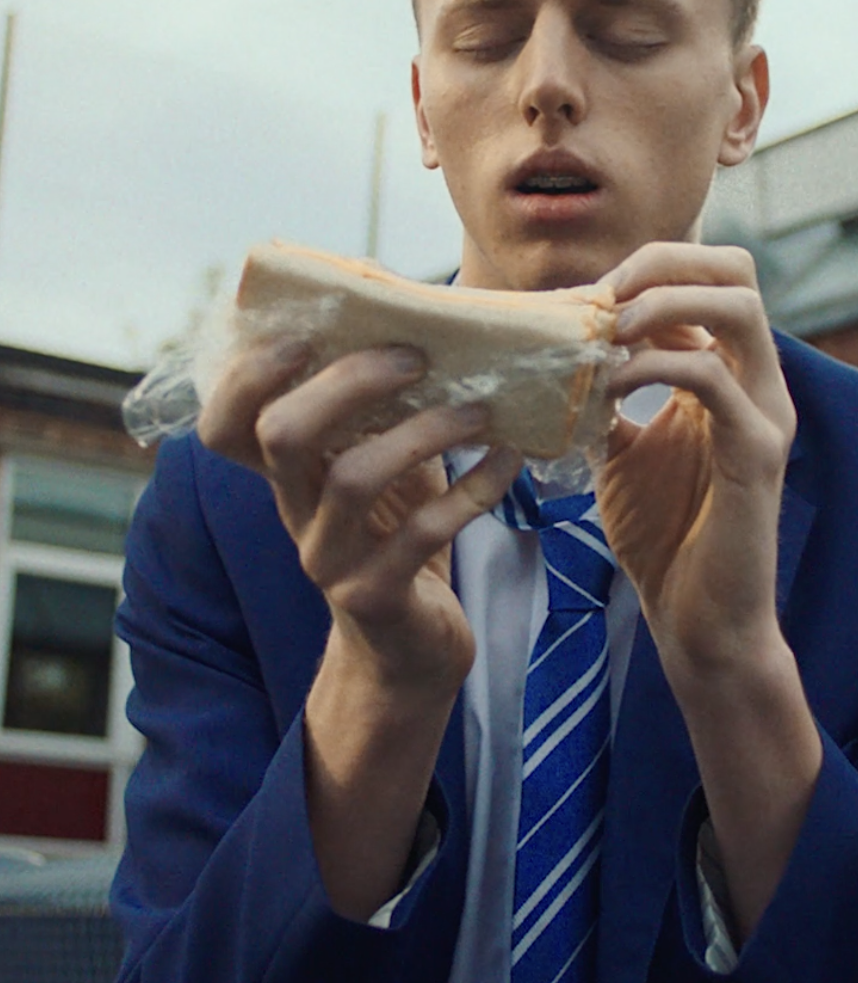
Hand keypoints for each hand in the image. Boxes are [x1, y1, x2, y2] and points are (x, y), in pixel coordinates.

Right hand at [198, 339, 521, 697]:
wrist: (410, 652)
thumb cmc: (401, 541)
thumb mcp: (386, 476)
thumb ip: (385, 420)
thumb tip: (432, 331)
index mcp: (289, 479)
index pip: (225, 427)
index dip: (247, 377)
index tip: (308, 336)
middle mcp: (295, 515)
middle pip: (282, 434)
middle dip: (348, 382)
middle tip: (415, 358)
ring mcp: (330, 561)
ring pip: (354, 479)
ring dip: (424, 432)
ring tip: (478, 410)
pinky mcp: (376, 597)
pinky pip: (423, 531)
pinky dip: (472, 489)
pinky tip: (507, 461)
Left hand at [597, 242, 796, 677]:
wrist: (697, 620)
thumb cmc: (664, 536)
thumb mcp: (623, 450)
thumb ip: (610, 400)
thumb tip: (560, 357)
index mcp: (729, 374)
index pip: (709, 276)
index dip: (644, 269)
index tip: (584, 299)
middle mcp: (757, 382)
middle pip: (736, 269)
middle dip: (662, 263)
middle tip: (601, 298)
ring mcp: (764, 413)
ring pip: (738, 306)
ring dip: (662, 303)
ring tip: (607, 330)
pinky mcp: (758, 453)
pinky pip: (713, 377)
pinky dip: (655, 365)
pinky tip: (611, 387)